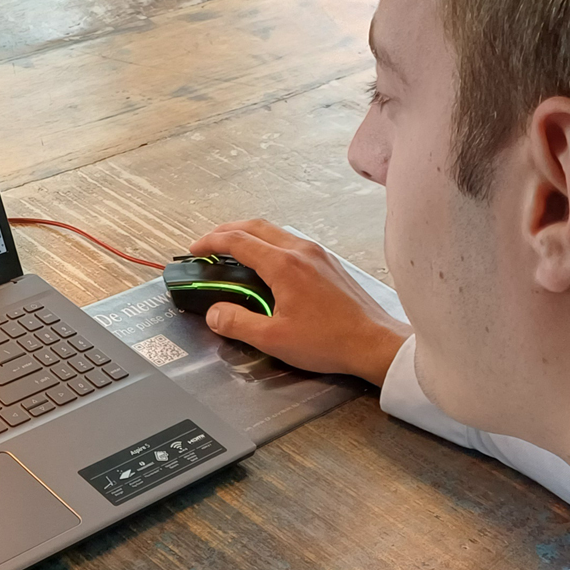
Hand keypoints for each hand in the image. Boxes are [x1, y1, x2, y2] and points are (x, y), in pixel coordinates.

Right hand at [187, 221, 411, 386]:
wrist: (373, 343)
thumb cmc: (330, 341)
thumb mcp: (273, 339)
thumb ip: (237, 323)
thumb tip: (215, 313)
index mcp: (284, 265)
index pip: (238, 242)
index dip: (211, 243)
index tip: (196, 250)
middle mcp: (301, 251)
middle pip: (256, 227)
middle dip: (227, 231)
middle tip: (210, 244)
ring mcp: (318, 254)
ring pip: (275, 232)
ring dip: (250, 236)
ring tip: (235, 251)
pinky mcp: (329, 264)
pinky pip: (292, 242)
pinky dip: (270, 244)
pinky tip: (267, 263)